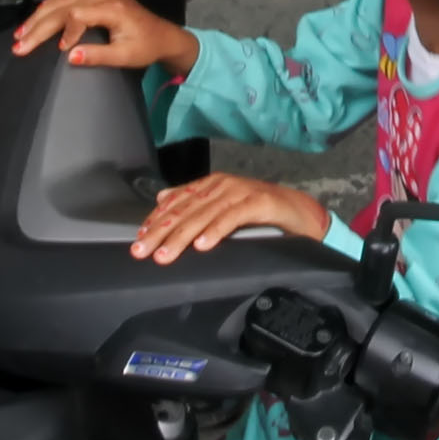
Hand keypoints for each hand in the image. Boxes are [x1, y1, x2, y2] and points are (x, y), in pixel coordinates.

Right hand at [9, 0, 197, 72]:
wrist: (163, 35)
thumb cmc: (145, 48)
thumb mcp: (125, 57)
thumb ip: (99, 56)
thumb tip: (70, 56)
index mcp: (112, 7)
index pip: (76, 14)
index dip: (63, 31)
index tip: (57, 50)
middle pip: (63, 4)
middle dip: (39, 24)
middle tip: (19, 43)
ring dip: (40, 13)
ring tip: (21, 31)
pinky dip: (51, 2)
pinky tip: (38, 13)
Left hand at [129, 174, 328, 263]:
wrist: (300, 210)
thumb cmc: (260, 211)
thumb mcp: (224, 206)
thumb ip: (196, 203)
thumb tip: (162, 199)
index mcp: (210, 185)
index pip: (175, 202)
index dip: (155, 220)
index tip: (139, 239)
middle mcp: (221, 184)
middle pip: (184, 210)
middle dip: (161, 232)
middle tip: (143, 251)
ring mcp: (240, 192)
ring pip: (203, 215)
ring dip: (182, 237)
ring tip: (166, 255)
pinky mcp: (258, 202)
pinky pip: (232, 218)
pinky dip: (216, 231)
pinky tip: (203, 245)